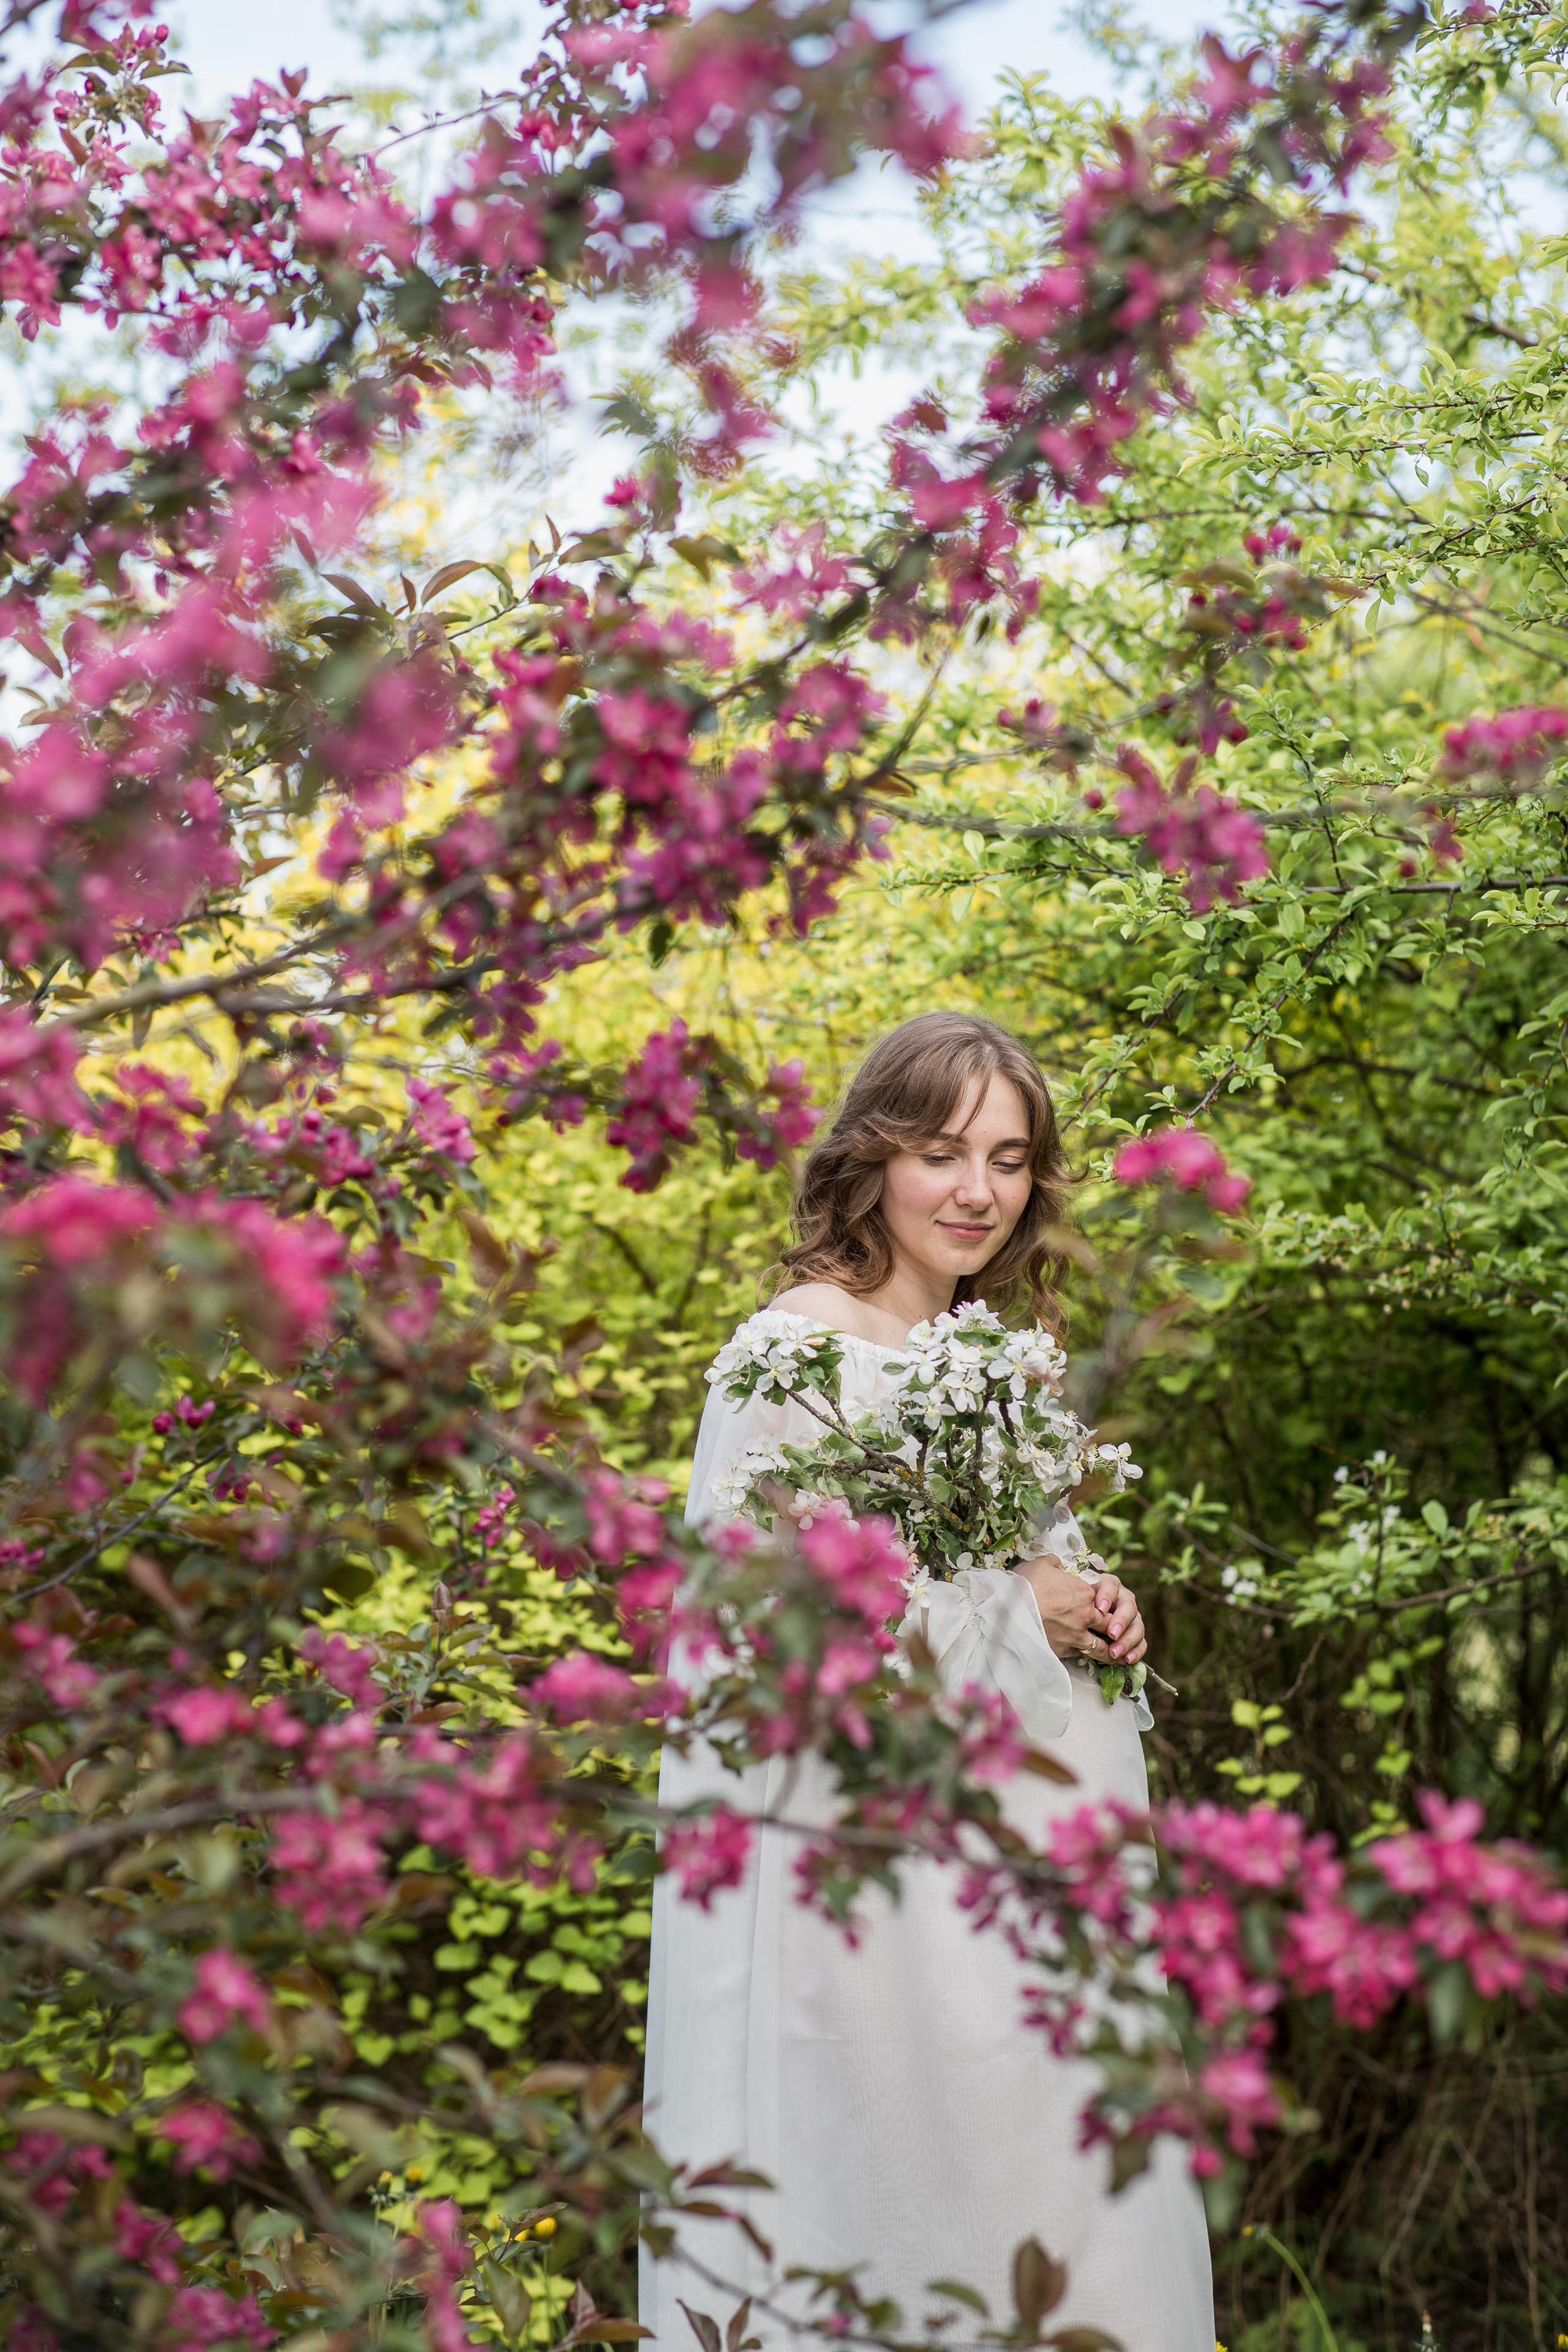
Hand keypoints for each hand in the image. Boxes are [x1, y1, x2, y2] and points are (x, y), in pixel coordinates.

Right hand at [1012, 1557, 1146, 1667]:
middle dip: (1116, 1632)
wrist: (1005, 1609)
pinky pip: (1080, 1655)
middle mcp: (1085, 1615)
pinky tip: (1087, 1658)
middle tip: (1120, 1637)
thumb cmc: (1024, 1583)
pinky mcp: (1062, 1650)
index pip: (1107, 1602)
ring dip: (1109, 1652)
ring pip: (1101, 1647)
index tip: (1110, 1611)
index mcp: (1085, 1592)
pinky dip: (1084, 1656)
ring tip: (1116, 1656)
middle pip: (1109, 1626)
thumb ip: (1057, 1564)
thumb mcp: (1042, 1563)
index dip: (1109, 1607)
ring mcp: (1074, 1635)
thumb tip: (1058, 1564)